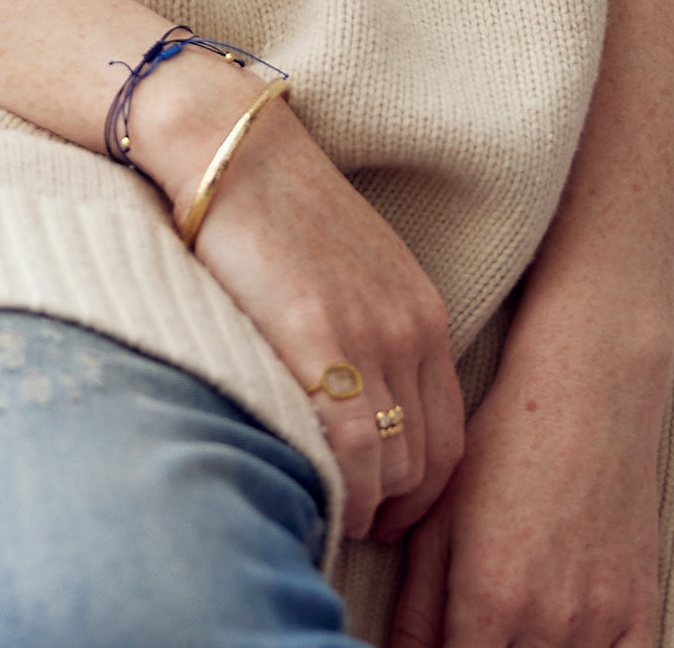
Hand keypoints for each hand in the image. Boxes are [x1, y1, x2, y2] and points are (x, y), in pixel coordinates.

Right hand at [136, 59, 465, 542]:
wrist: (224, 146)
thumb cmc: (266, 211)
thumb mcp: (342, 273)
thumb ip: (362, 334)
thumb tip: (351, 407)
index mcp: (421, 312)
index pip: (449, 437)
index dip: (418, 491)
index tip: (380, 511)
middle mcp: (410, 329)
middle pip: (426, 463)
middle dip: (391, 511)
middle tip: (347, 528)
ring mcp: (371, 337)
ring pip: (392, 468)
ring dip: (360, 508)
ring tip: (321, 517)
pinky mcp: (321, 341)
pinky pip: (352, 453)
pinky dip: (338, 493)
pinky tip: (306, 498)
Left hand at [383, 289, 673, 647]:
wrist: (589, 393)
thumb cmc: (504, 448)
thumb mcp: (440, 522)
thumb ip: (418, 609)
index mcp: (489, 603)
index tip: (443, 644)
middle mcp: (548, 623)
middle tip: (472, 630)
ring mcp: (600, 620)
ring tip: (510, 629)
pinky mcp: (641, 608)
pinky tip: (563, 642)